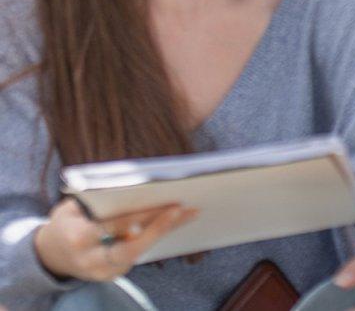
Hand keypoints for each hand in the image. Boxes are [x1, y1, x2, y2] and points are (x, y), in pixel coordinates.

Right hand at [34, 199, 196, 280]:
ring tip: (191, 214)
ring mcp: (101, 273)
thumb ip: (97, 201)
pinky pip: (139, 256)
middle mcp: (90, 260)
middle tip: (186, 210)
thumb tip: (136, 189)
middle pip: (132, 248)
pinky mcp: (112, 276)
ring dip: (166, 232)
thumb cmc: (67, 221)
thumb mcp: (72, 206)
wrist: (51, 253)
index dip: (143, 216)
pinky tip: (177, 223)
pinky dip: (157, 239)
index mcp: (77, 237)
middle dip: (161, 229)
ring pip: (140, 254)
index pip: (115, 226)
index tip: (170, 205)